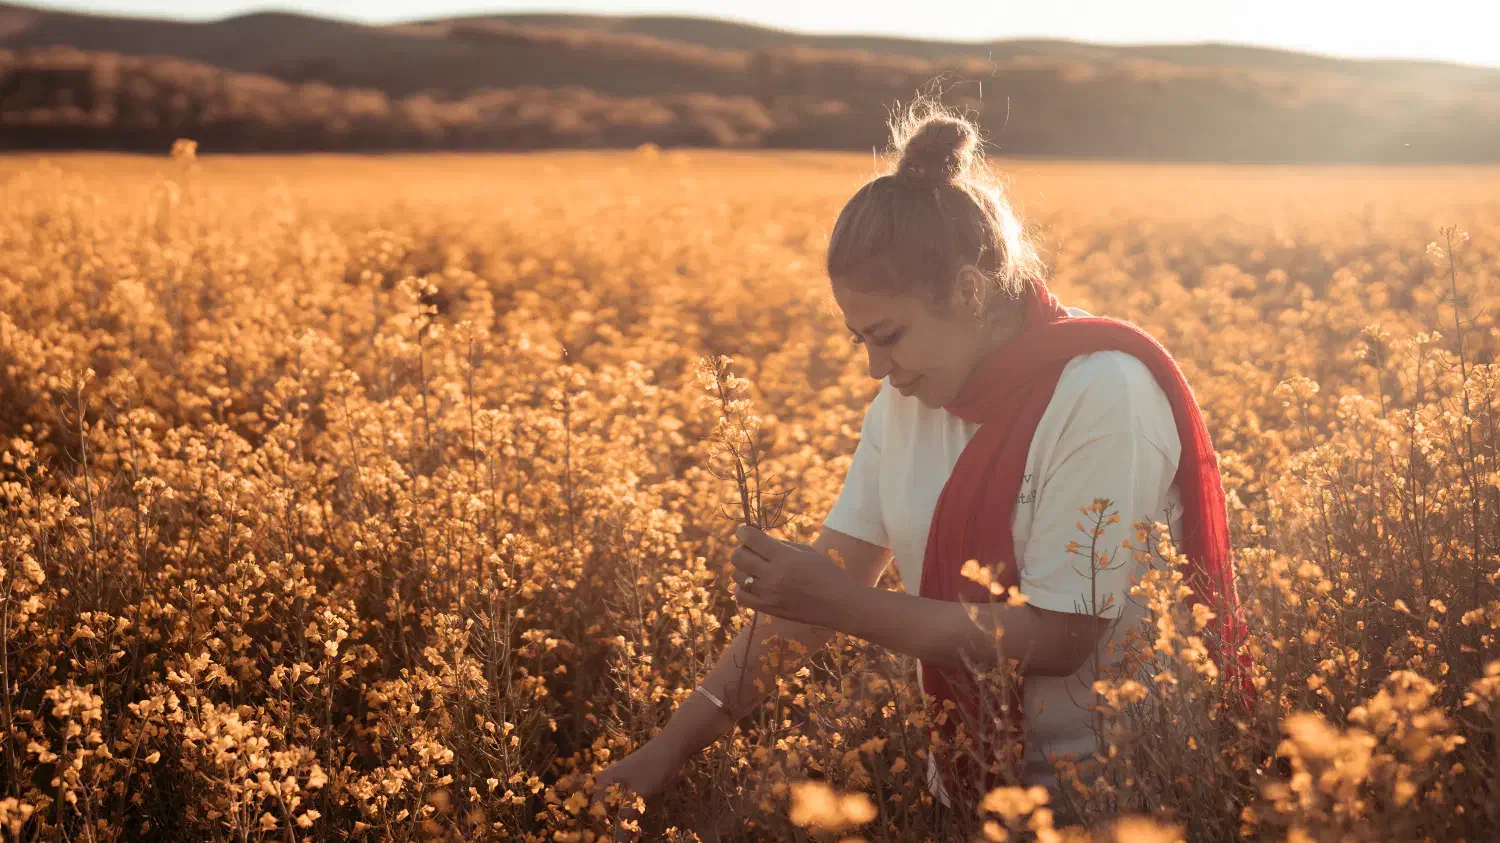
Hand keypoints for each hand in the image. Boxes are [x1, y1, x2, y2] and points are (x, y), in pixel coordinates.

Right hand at [590, 739, 685, 840]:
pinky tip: (641, 817)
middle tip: (629, 836)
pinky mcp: (632, 784)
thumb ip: (626, 819)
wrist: (673, 747)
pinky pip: (627, 802)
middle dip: (616, 825)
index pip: (596, 814)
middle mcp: (607, 782)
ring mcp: (619, 782)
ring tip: (635, 831)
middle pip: (606, 812)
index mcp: (603, 783)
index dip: (604, 829)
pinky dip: (633, 811)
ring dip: (625, 820)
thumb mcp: (639, 794)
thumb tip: (617, 841)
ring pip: (618, 808)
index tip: (613, 839)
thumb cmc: (653, 768)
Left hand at [729, 525, 858, 627]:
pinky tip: (751, 583)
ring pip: (737, 575)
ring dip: (742, 568)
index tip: (744, 531)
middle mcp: (773, 576)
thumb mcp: (806, 551)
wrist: (839, 605)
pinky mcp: (767, 609)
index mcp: (785, 558)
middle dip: (741, 548)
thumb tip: (757, 540)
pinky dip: (741, 588)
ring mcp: (768, 594)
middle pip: (738, 556)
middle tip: (751, 550)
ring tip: (754, 567)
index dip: (743, 531)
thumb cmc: (827, 573)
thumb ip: (781, 545)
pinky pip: (740, 596)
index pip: (751, 539)